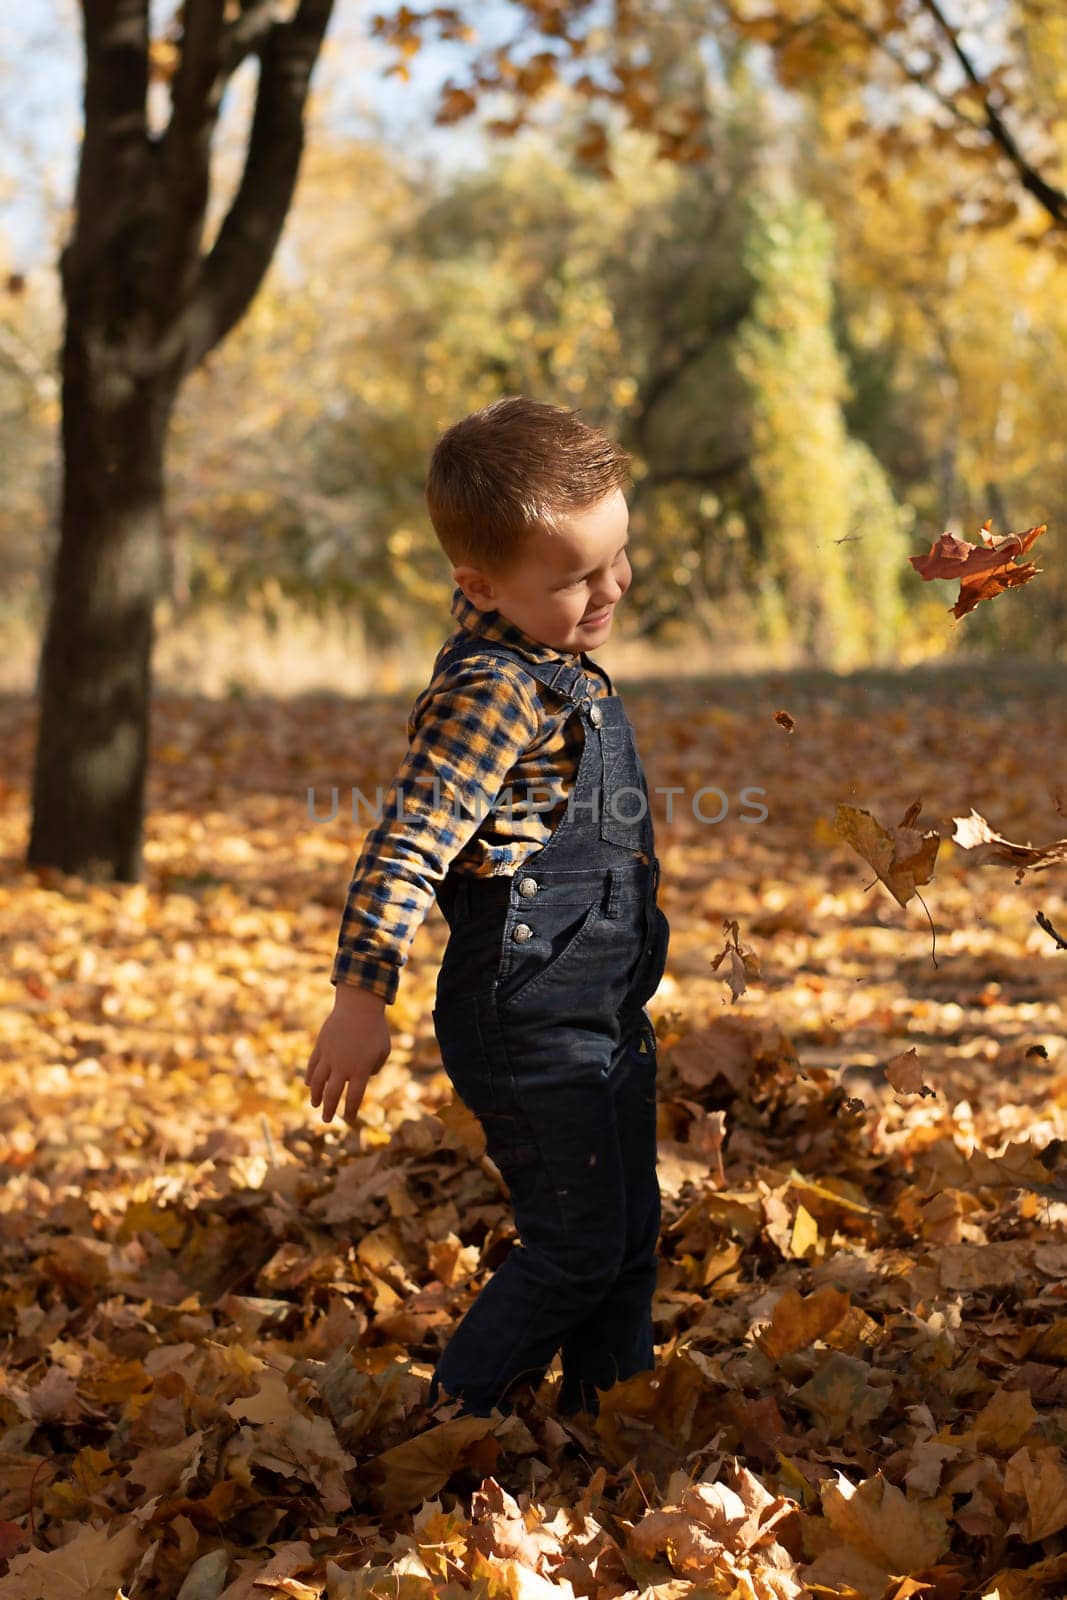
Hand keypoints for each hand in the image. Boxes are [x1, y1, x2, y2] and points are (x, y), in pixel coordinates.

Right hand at [306, 984, 390, 1123]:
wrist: (359, 1007)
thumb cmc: (376, 1030)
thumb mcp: (383, 1051)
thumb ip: (374, 1068)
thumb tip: (363, 1078)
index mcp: (360, 1070)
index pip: (353, 1097)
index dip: (349, 1111)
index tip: (347, 1118)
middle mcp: (342, 1066)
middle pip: (331, 1094)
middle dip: (328, 1109)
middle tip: (326, 1119)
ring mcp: (329, 1057)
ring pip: (317, 1082)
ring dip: (315, 1095)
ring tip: (315, 1105)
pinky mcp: (320, 1047)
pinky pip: (312, 1066)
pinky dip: (310, 1077)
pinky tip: (309, 1084)